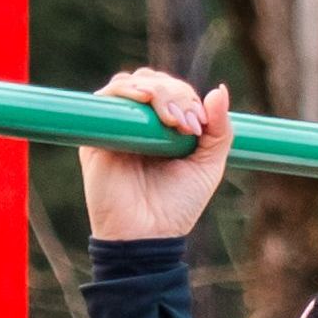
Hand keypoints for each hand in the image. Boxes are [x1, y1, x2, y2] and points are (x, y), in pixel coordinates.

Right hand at [78, 67, 235, 242]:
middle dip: (175, 95)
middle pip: (154, 82)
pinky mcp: (97, 136)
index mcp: (164, 128)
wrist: (147, 235)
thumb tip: (219, 90)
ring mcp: (117, 127)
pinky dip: (125, 90)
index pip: (174, 90)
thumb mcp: (209, 165)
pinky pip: (106, 99)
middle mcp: (139, 123)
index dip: (187, 97)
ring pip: (132, 84)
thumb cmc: (178, 206)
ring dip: (155, 90)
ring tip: (169, 118)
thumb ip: (220, 130)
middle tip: (185, 125)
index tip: (197, 127)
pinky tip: (143, 99)